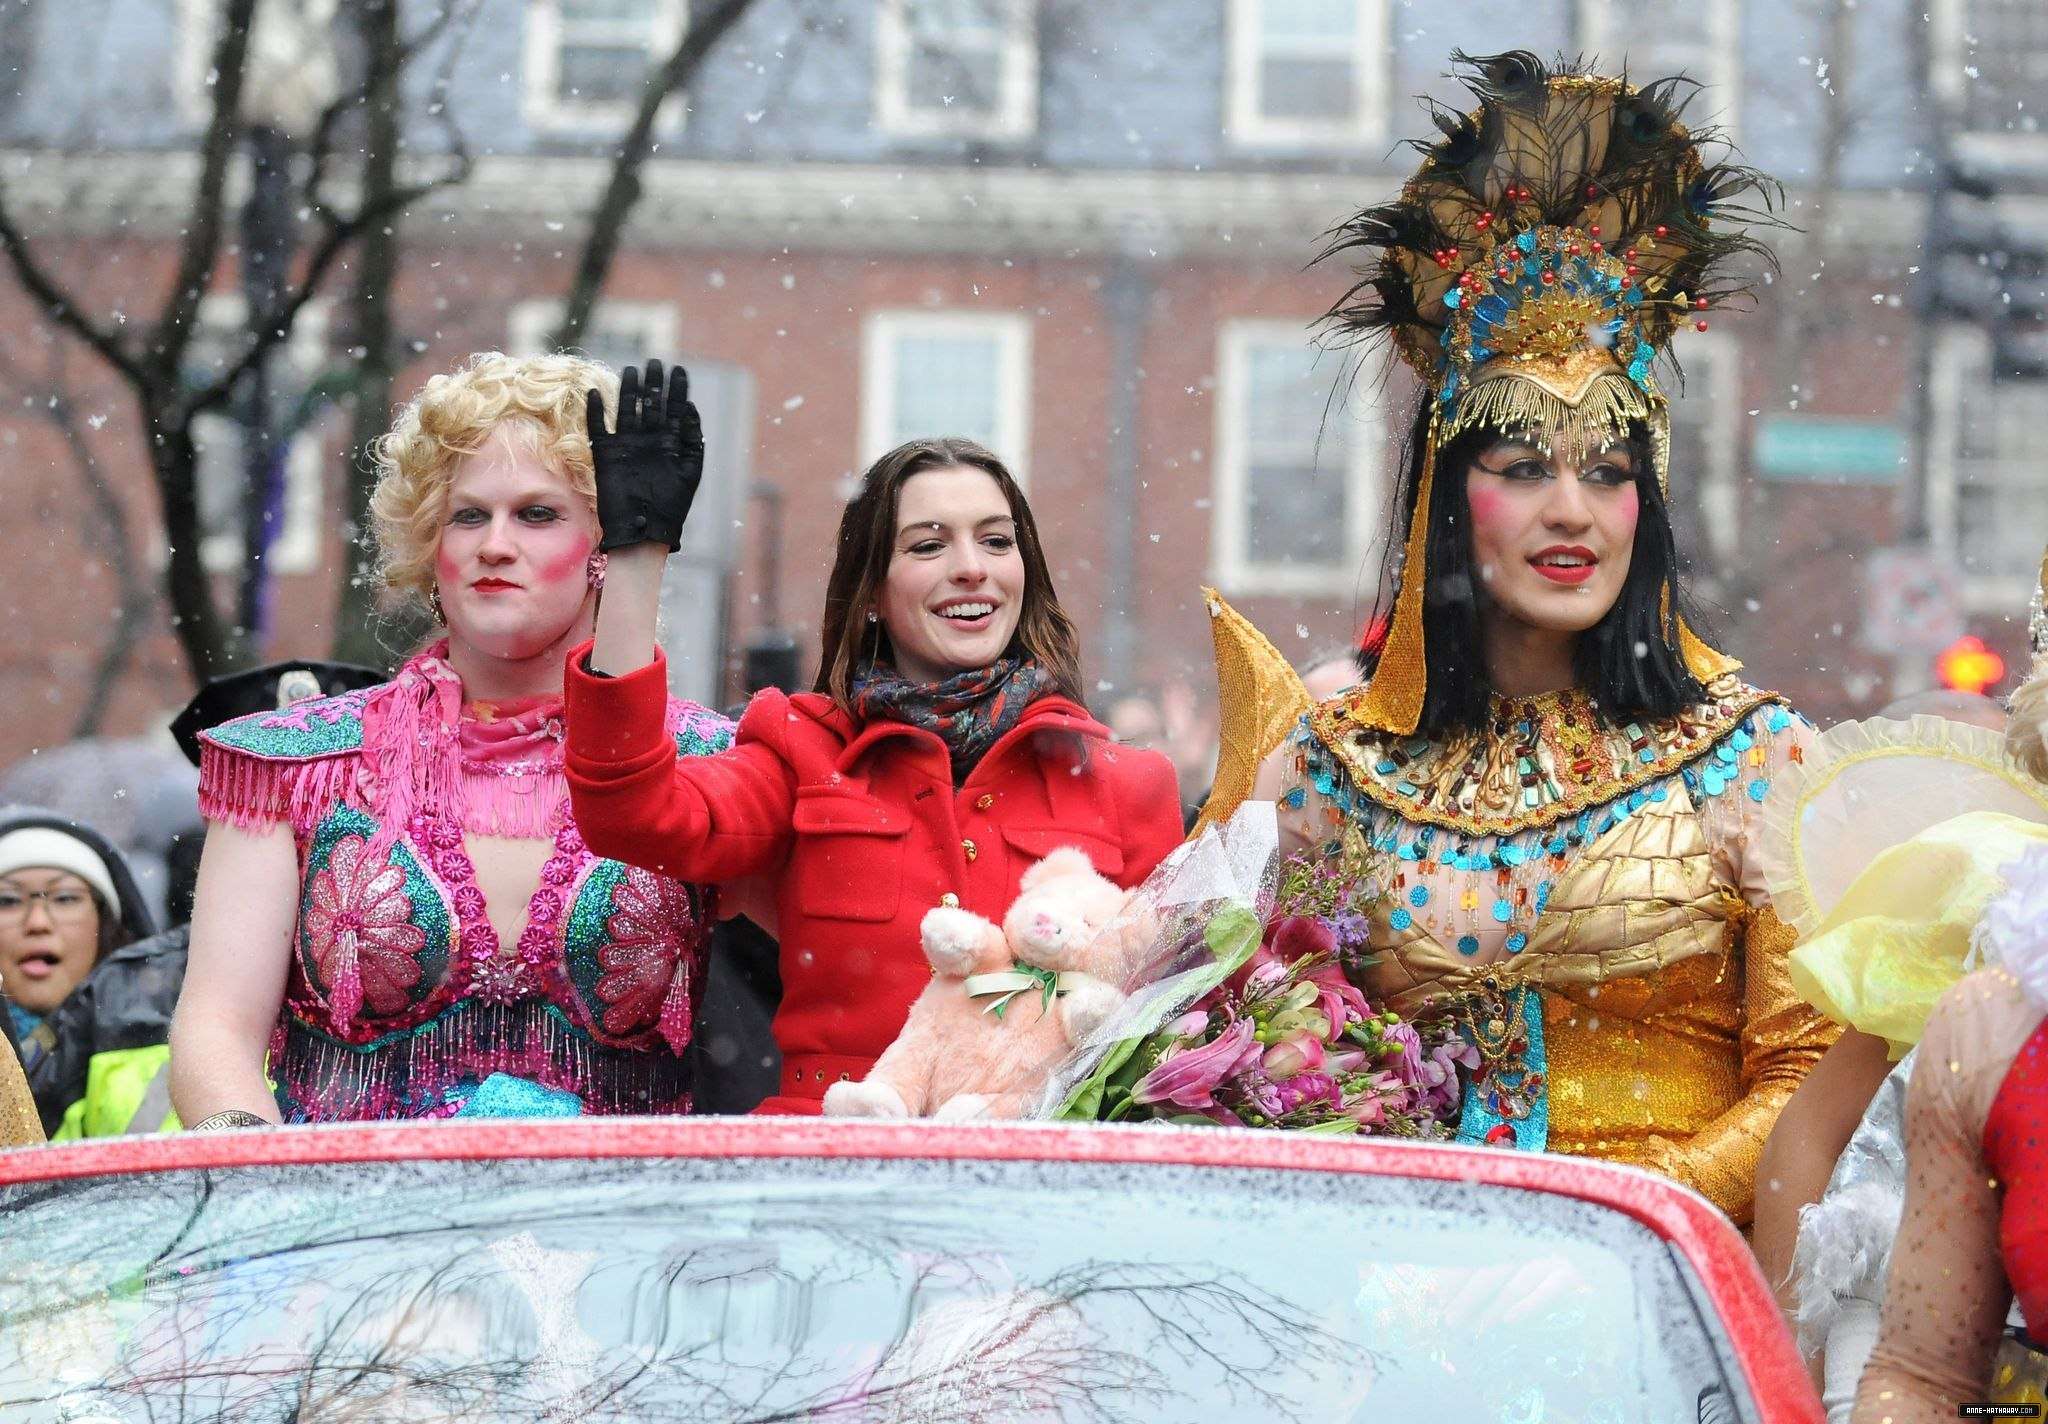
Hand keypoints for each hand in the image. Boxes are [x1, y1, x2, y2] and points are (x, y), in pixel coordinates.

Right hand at [585, 358, 702, 551]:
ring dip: (628, 391)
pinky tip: (594, 394)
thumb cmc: (671, 506)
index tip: (679, 370)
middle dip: (653, 384)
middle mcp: (648, 440)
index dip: (677, 389)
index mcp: (670, 443)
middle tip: (655, 363)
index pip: (674, 408)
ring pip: (626, 410)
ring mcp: (626, 445)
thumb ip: (691, 440)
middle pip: (650, 404)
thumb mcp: (689, 471)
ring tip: (632, 371)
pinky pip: (598, 428)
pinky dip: (595, 412)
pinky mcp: (606, 454)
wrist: (644, 530)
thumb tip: (690, 408)